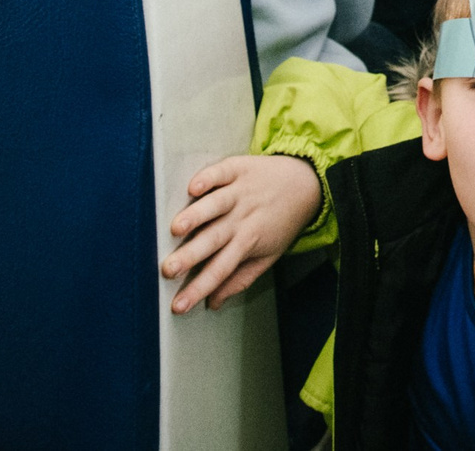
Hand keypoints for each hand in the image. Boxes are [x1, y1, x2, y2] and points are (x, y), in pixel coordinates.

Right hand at [163, 153, 321, 311]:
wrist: (306, 183)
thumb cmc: (282, 223)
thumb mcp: (268, 255)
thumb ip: (240, 279)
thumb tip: (213, 304)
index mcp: (248, 242)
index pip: (220, 271)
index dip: (198, 290)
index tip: (177, 306)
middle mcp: (243, 218)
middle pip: (213, 239)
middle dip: (189, 256)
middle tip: (168, 270)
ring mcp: (241, 192)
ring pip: (216, 205)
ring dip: (196, 216)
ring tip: (176, 228)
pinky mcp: (240, 168)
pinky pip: (222, 173)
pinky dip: (209, 179)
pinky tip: (194, 187)